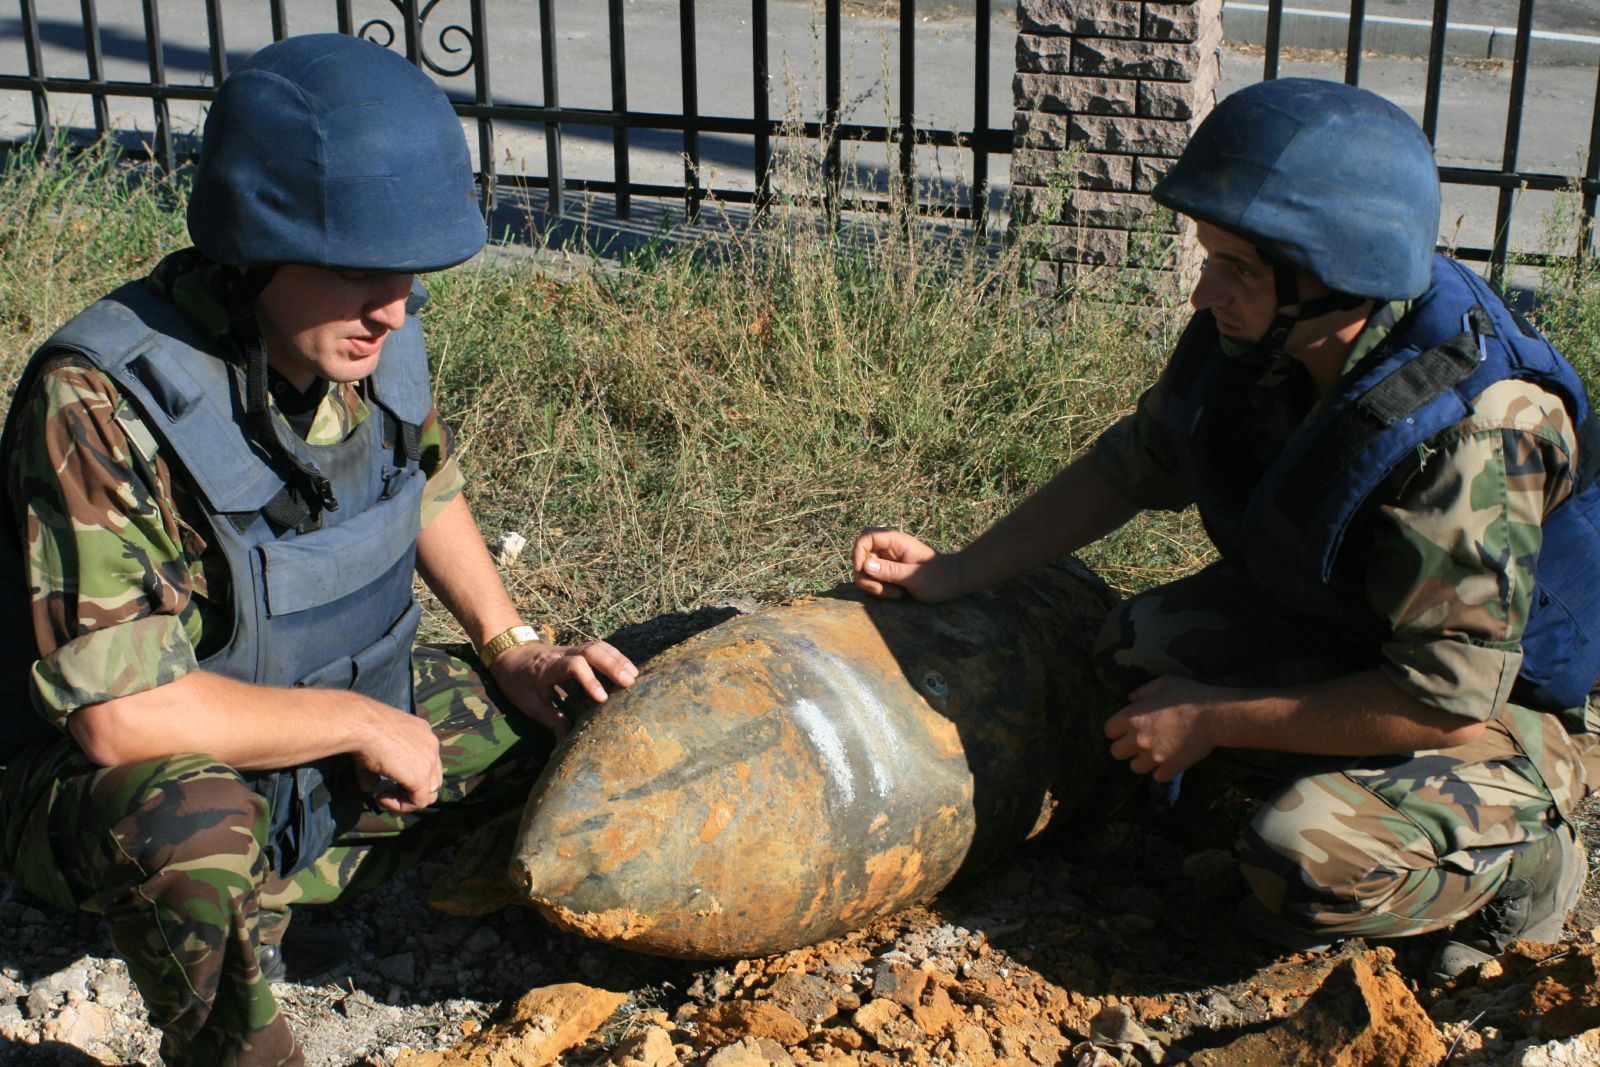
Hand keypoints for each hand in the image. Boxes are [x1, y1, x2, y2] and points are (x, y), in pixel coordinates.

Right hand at [351, 700, 443, 813]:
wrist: (362, 725)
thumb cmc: (364, 731)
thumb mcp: (376, 749)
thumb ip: (379, 770)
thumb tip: (369, 788)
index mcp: (423, 733)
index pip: (426, 762)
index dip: (409, 777)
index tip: (388, 782)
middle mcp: (432, 744)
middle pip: (432, 778)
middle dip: (411, 791)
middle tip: (388, 795)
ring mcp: (430, 760)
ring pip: (429, 792)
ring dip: (406, 800)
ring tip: (384, 798)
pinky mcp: (421, 777)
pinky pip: (419, 801)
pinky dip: (400, 805)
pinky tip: (382, 798)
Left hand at [489, 639, 637, 737]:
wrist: (508, 653)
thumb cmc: (516, 681)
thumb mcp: (527, 704)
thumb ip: (550, 720)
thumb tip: (564, 746)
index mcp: (547, 668)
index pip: (573, 666)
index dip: (590, 680)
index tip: (602, 699)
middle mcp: (561, 654)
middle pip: (591, 651)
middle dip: (612, 665)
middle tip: (629, 683)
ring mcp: (571, 648)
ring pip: (598, 646)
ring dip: (617, 659)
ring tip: (634, 676)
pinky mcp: (577, 648)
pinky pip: (599, 647)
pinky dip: (615, 656)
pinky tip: (628, 668)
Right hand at [852, 527, 961, 601]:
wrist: (954, 582)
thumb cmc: (940, 577)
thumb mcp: (916, 577)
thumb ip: (892, 571)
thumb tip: (866, 565)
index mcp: (896, 541)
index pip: (866, 537)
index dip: (858, 552)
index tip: (862, 571)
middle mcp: (888, 548)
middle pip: (861, 555)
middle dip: (865, 576)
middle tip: (882, 591)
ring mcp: (887, 559)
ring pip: (865, 570)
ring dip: (873, 585)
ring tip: (895, 594)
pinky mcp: (888, 571)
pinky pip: (873, 579)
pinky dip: (879, 589)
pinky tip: (896, 594)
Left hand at [1103, 675, 1224, 781]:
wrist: (1214, 715)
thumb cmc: (1188, 695)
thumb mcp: (1162, 683)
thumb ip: (1142, 692)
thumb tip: (1130, 698)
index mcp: (1131, 717)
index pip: (1109, 731)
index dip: (1117, 730)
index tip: (1126, 729)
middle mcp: (1137, 739)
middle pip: (1116, 753)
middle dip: (1125, 748)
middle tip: (1138, 743)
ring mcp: (1153, 756)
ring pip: (1135, 767)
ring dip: (1142, 761)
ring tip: (1154, 753)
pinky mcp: (1169, 768)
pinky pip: (1157, 777)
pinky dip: (1162, 771)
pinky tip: (1169, 761)